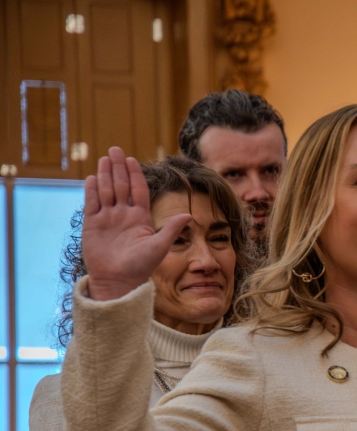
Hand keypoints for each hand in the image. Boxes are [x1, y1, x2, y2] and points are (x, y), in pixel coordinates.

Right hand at [82, 147, 189, 301]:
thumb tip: (190, 214)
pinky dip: (92, 190)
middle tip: (115, 149)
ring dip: (105, 174)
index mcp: (140, 218)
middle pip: (120, 186)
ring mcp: (107, 218)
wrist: (119, 281)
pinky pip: (92, 203)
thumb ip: (172, 229)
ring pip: (106, 191)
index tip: (132, 159)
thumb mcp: (159, 246)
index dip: (135, 175)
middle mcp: (124, 215)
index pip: (138, 191)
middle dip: (118, 168)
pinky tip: (93, 177)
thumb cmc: (141, 267)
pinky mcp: (92, 224)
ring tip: (105, 158)